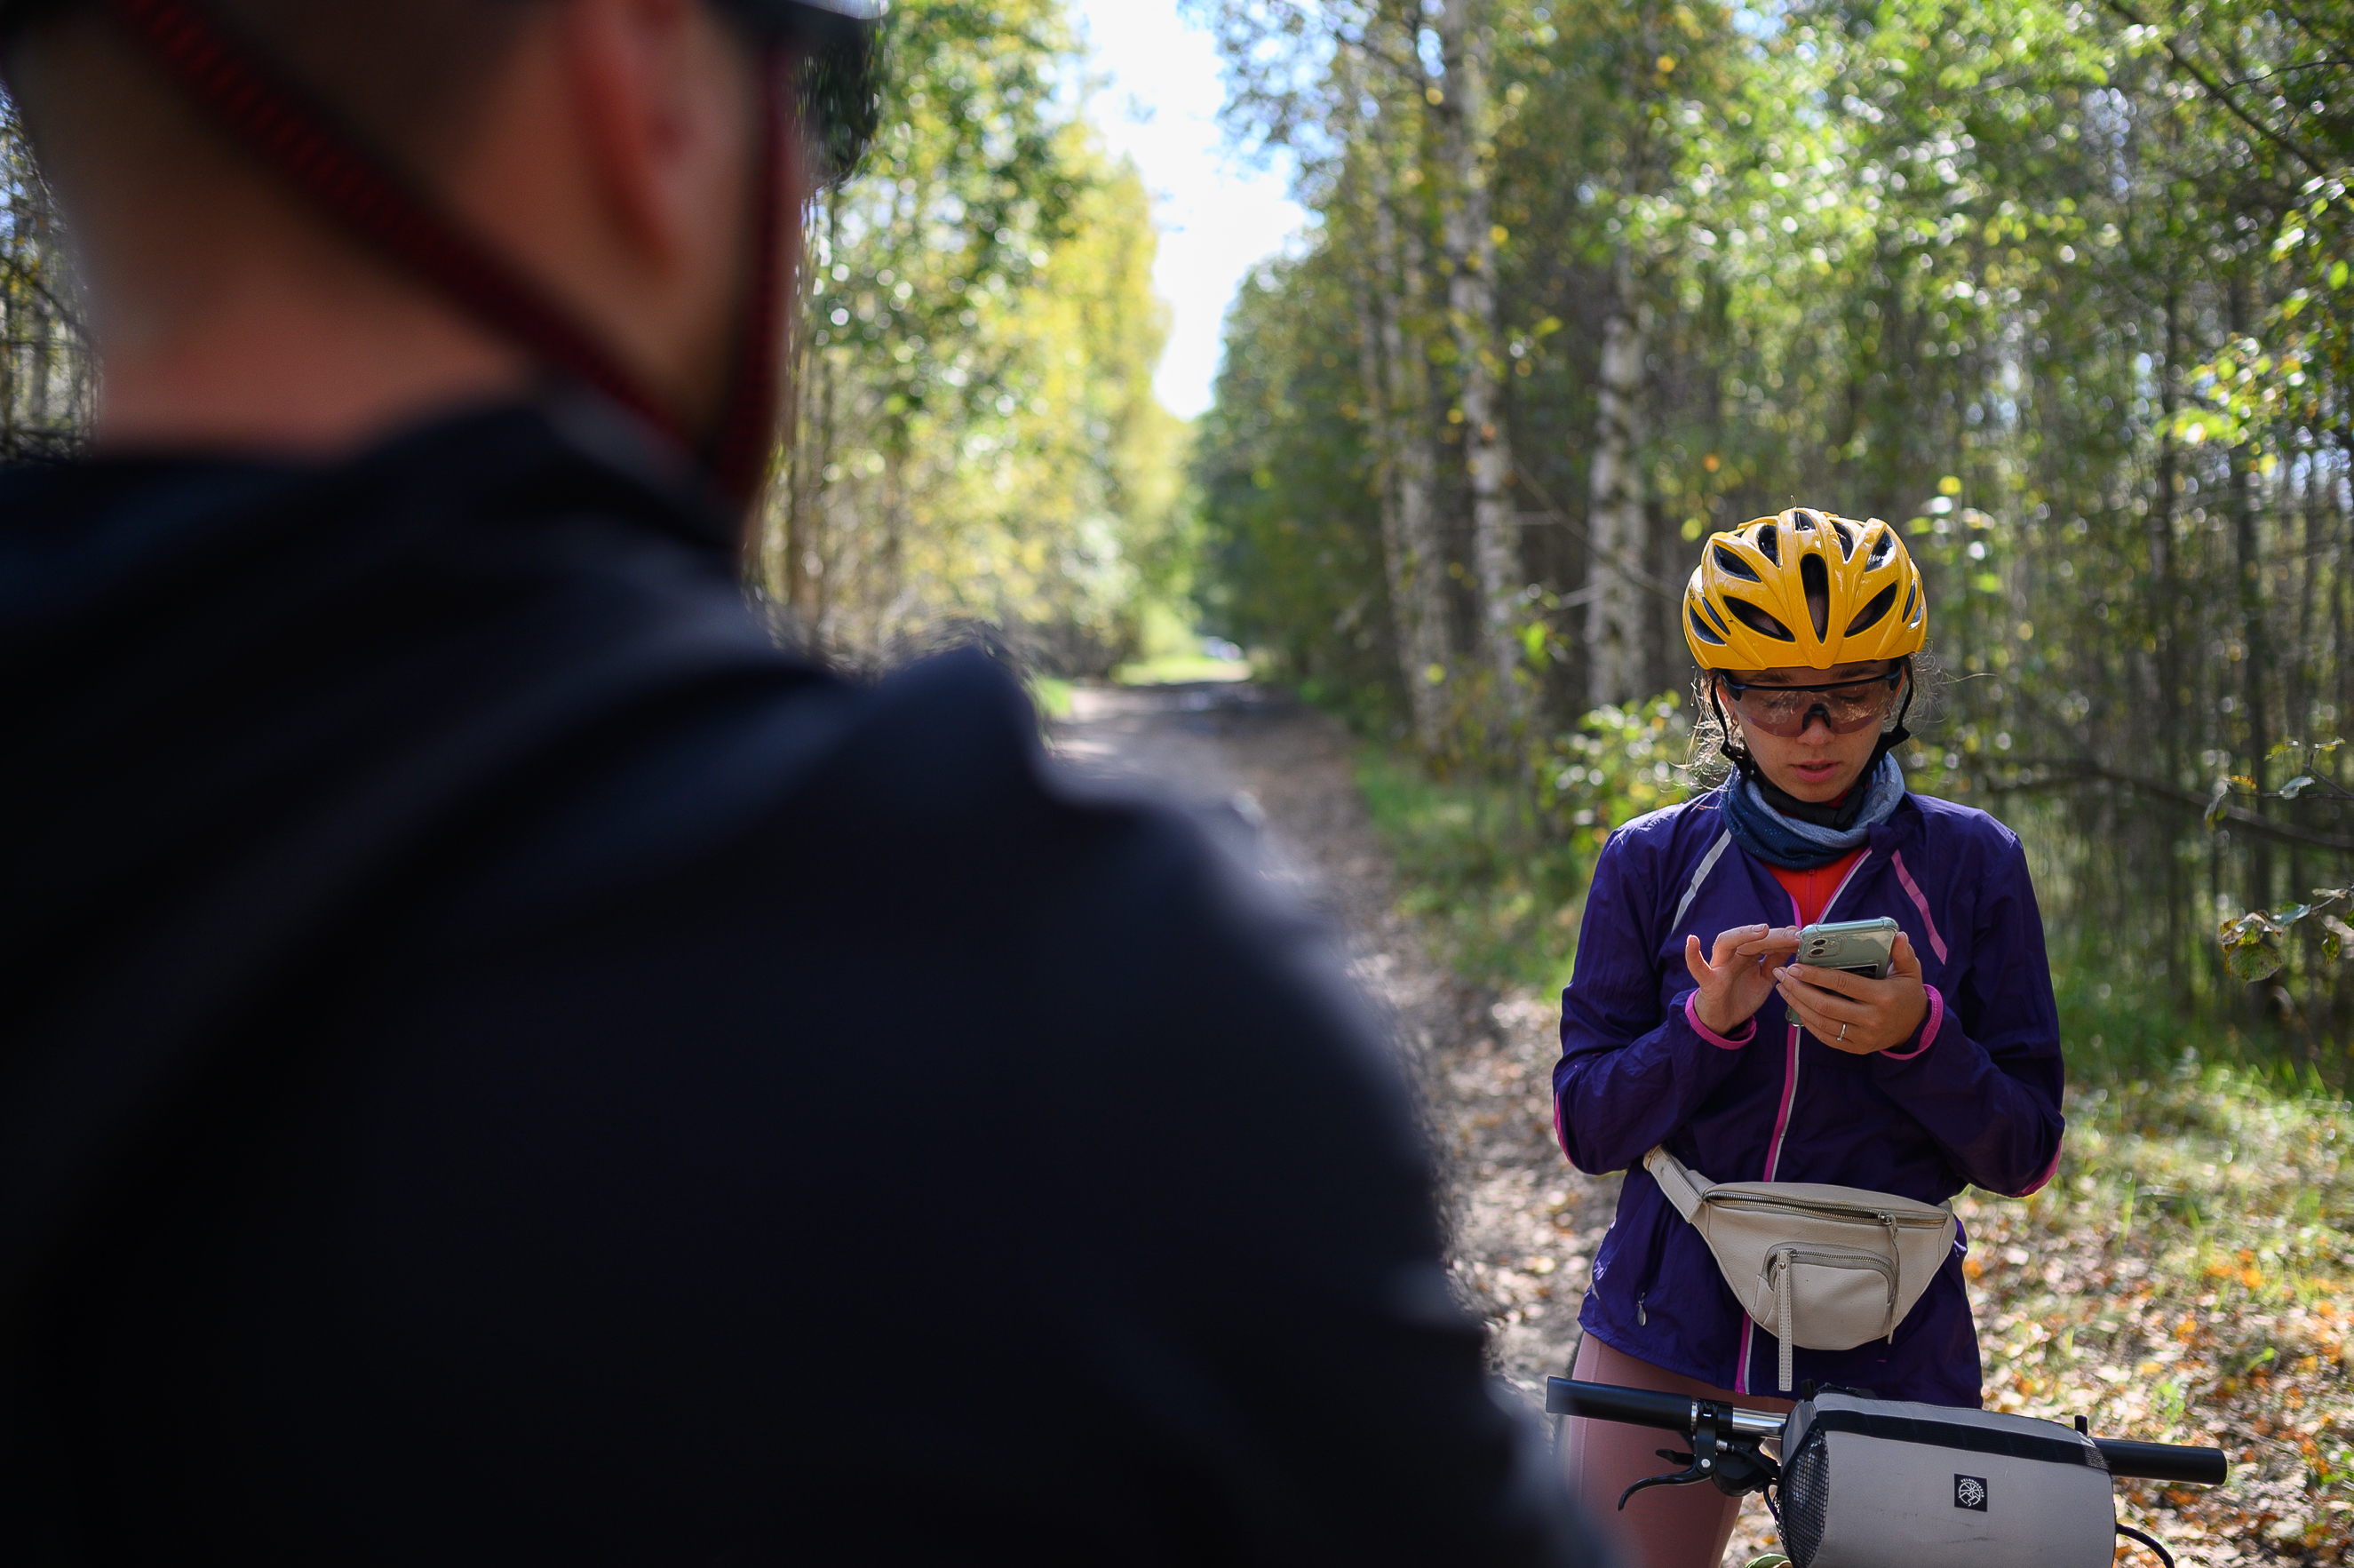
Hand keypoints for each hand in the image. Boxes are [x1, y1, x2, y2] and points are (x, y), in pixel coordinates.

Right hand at [1684, 923, 1798, 1038]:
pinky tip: (1692, 940)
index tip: (1803, 935)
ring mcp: (1719, 966)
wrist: (1722, 1018)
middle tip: (1794, 934)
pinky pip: (1698, 968)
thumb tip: (1793, 942)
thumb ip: (1775, 961)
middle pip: (1751, 939)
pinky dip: (1692, 955)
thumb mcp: (1765, 978)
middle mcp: (1732, 955)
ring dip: (1742, 934)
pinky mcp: (1708, 981)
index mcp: (1748, 954)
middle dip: (1773, 936)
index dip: (1784, 937)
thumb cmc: (1742, 995)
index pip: (1766, 940)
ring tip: (1762, 930)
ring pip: (1726, 943)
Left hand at [1773, 932, 1929, 1054]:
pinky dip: (1808, 1022)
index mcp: (1882, 996)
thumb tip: (1898, 935)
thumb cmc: (1908, 993)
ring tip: (1784, 989)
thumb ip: (1903, 953)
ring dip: (1798, 1005)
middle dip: (1799, 989)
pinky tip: (1797, 1007)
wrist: (1916, 1028)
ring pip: (1821, 1023)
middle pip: (1825, 1005)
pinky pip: (1826, 1037)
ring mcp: (1863, 1037)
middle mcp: (1872, 1019)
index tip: (1795, 966)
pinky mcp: (1857, 1048)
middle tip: (1783, 975)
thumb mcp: (1911, 972)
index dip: (1815, 975)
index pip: (1842, 984)